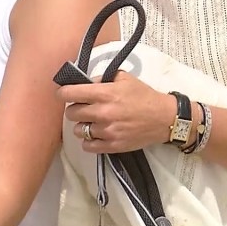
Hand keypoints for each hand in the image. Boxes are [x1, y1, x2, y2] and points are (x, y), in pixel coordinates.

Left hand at [57, 70, 175, 153]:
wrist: (163, 118)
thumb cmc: (144, 96)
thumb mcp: (124, 78)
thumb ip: (103, 79)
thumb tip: (86, 82)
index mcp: (105, 94)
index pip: (71, 94)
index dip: (63, 93)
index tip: (63, 94)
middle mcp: (103, 113)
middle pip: (71, 113)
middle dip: (75, 109)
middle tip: (83, 107)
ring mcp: (106, 131)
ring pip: (78, 130)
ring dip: (82, 125)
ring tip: (92, 122)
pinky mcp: (111, 146)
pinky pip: (87, 146)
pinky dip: (89, 140)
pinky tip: (97, 134)